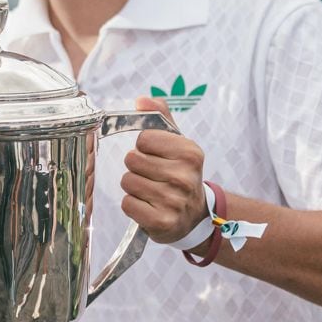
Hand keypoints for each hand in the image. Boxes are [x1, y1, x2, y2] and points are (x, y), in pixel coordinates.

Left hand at [119, 97, 206, 244]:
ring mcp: (175, 201)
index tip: (156, 156)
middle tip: (152, 176)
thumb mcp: (177, 143)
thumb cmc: (180, 173)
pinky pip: (127, 204)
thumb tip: (141, 100)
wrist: (194, 215)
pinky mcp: (162, 222)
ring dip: (134, 186)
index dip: (144, 147)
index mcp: (190, 152)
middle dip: (136, 168)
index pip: (144, 138)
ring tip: (151, 191)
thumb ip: (160, 116)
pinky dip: (132, 205)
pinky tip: (148, 206)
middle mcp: (185, 177)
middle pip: (132, 160)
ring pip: (128, 182)